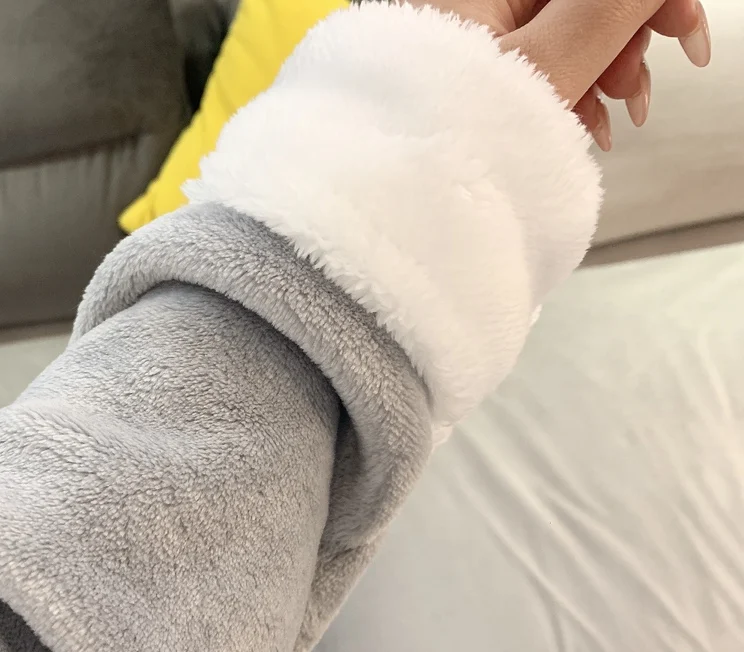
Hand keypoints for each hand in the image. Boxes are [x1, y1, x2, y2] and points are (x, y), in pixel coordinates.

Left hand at [405, 0, 712, 150]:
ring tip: (601, 123)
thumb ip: (608, 9)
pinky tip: (576, 129)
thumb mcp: (543, 67)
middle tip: (635, 94)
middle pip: (572, 6)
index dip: (643, 3)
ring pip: (556, 40)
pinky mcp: (461, 86)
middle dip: (618, 44)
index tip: (682, 34)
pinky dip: (561, 97)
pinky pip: (528, 73)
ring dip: (596, 76)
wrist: (384, 214)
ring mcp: (459, 47)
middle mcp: (463, 5)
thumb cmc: (445, 141)